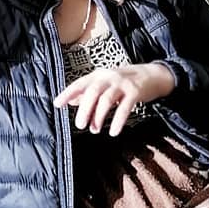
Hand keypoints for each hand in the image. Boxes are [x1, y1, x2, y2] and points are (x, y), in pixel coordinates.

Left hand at [53, 62, 176, 136]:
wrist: (151, 75)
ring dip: (99, 116)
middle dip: (84, 109)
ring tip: (95, 130)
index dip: (67, 93)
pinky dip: (118, 121)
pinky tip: (114, 132)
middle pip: (92, 92)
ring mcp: (122, 84)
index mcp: (98, 75)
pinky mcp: (135, 92)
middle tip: (80, 125)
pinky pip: (125, 107)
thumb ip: (88, 92)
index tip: (57, 104)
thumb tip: (70, 100)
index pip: (79, 84)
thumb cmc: (124, 82)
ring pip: (106, 100)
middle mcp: (108, 77)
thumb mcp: (104, 84)